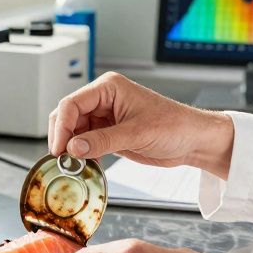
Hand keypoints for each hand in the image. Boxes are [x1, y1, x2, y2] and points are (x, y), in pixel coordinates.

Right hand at [47, 72, 234, 178]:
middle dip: (64, 137)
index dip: (62, 126)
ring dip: (72, 148)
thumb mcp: (136, 133)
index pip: (73, 103)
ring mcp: (105, 117)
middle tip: (63, 159)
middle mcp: (104, 100)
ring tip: (75, 164)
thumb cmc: (175, 125)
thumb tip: (73, 148)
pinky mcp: (109, 133)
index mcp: (109, 88)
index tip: (60, 148)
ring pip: (75, 131)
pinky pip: (86, 142)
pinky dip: (83, 154)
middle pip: (69, 116)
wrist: (193, 140)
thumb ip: (102, 140)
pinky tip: (87, 165)